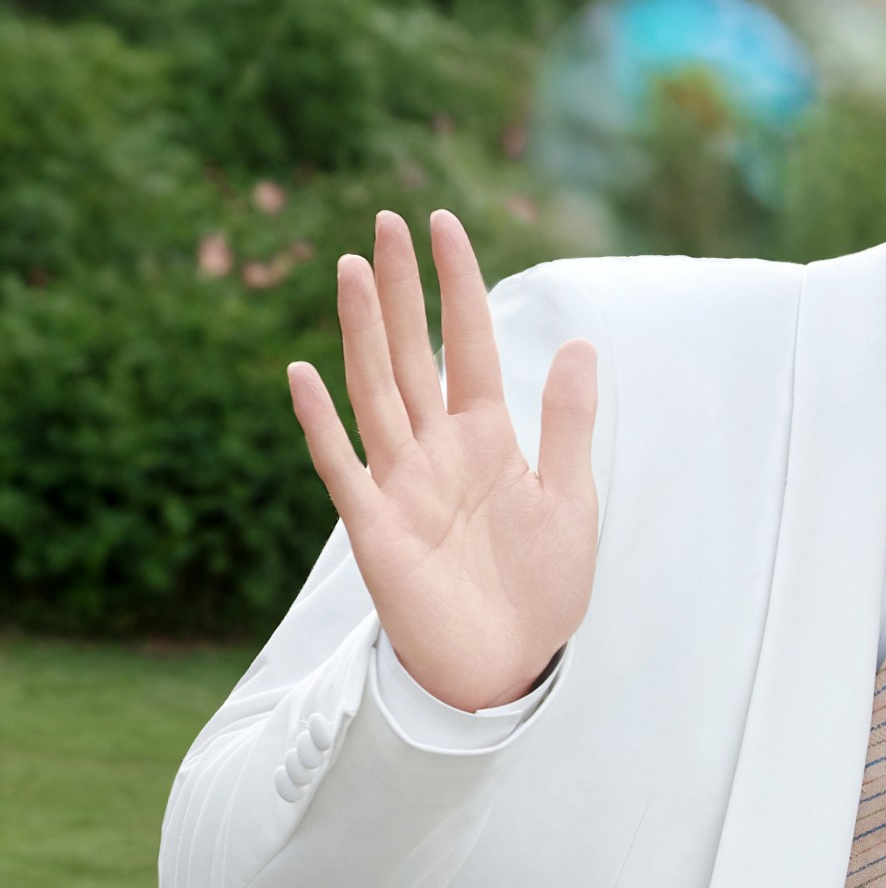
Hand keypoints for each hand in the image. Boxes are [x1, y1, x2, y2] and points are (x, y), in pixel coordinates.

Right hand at [286, 209, 597, 709]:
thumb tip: (581, 343)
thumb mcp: (570, 499)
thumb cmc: (540, 588)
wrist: (510, 666)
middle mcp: (437, 449)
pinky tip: (303, 373)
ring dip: (363, 333)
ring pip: (377, 392)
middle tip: (385, 222)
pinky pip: (343, 466)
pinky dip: (322, 422)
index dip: (457, 284)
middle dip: (400, 289)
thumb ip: (566, 423)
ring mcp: (401, 483)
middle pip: (412, 353)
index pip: (467, 343)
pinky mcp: (375, 527)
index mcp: (486, 437)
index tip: (443, 223)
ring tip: (350, 269)